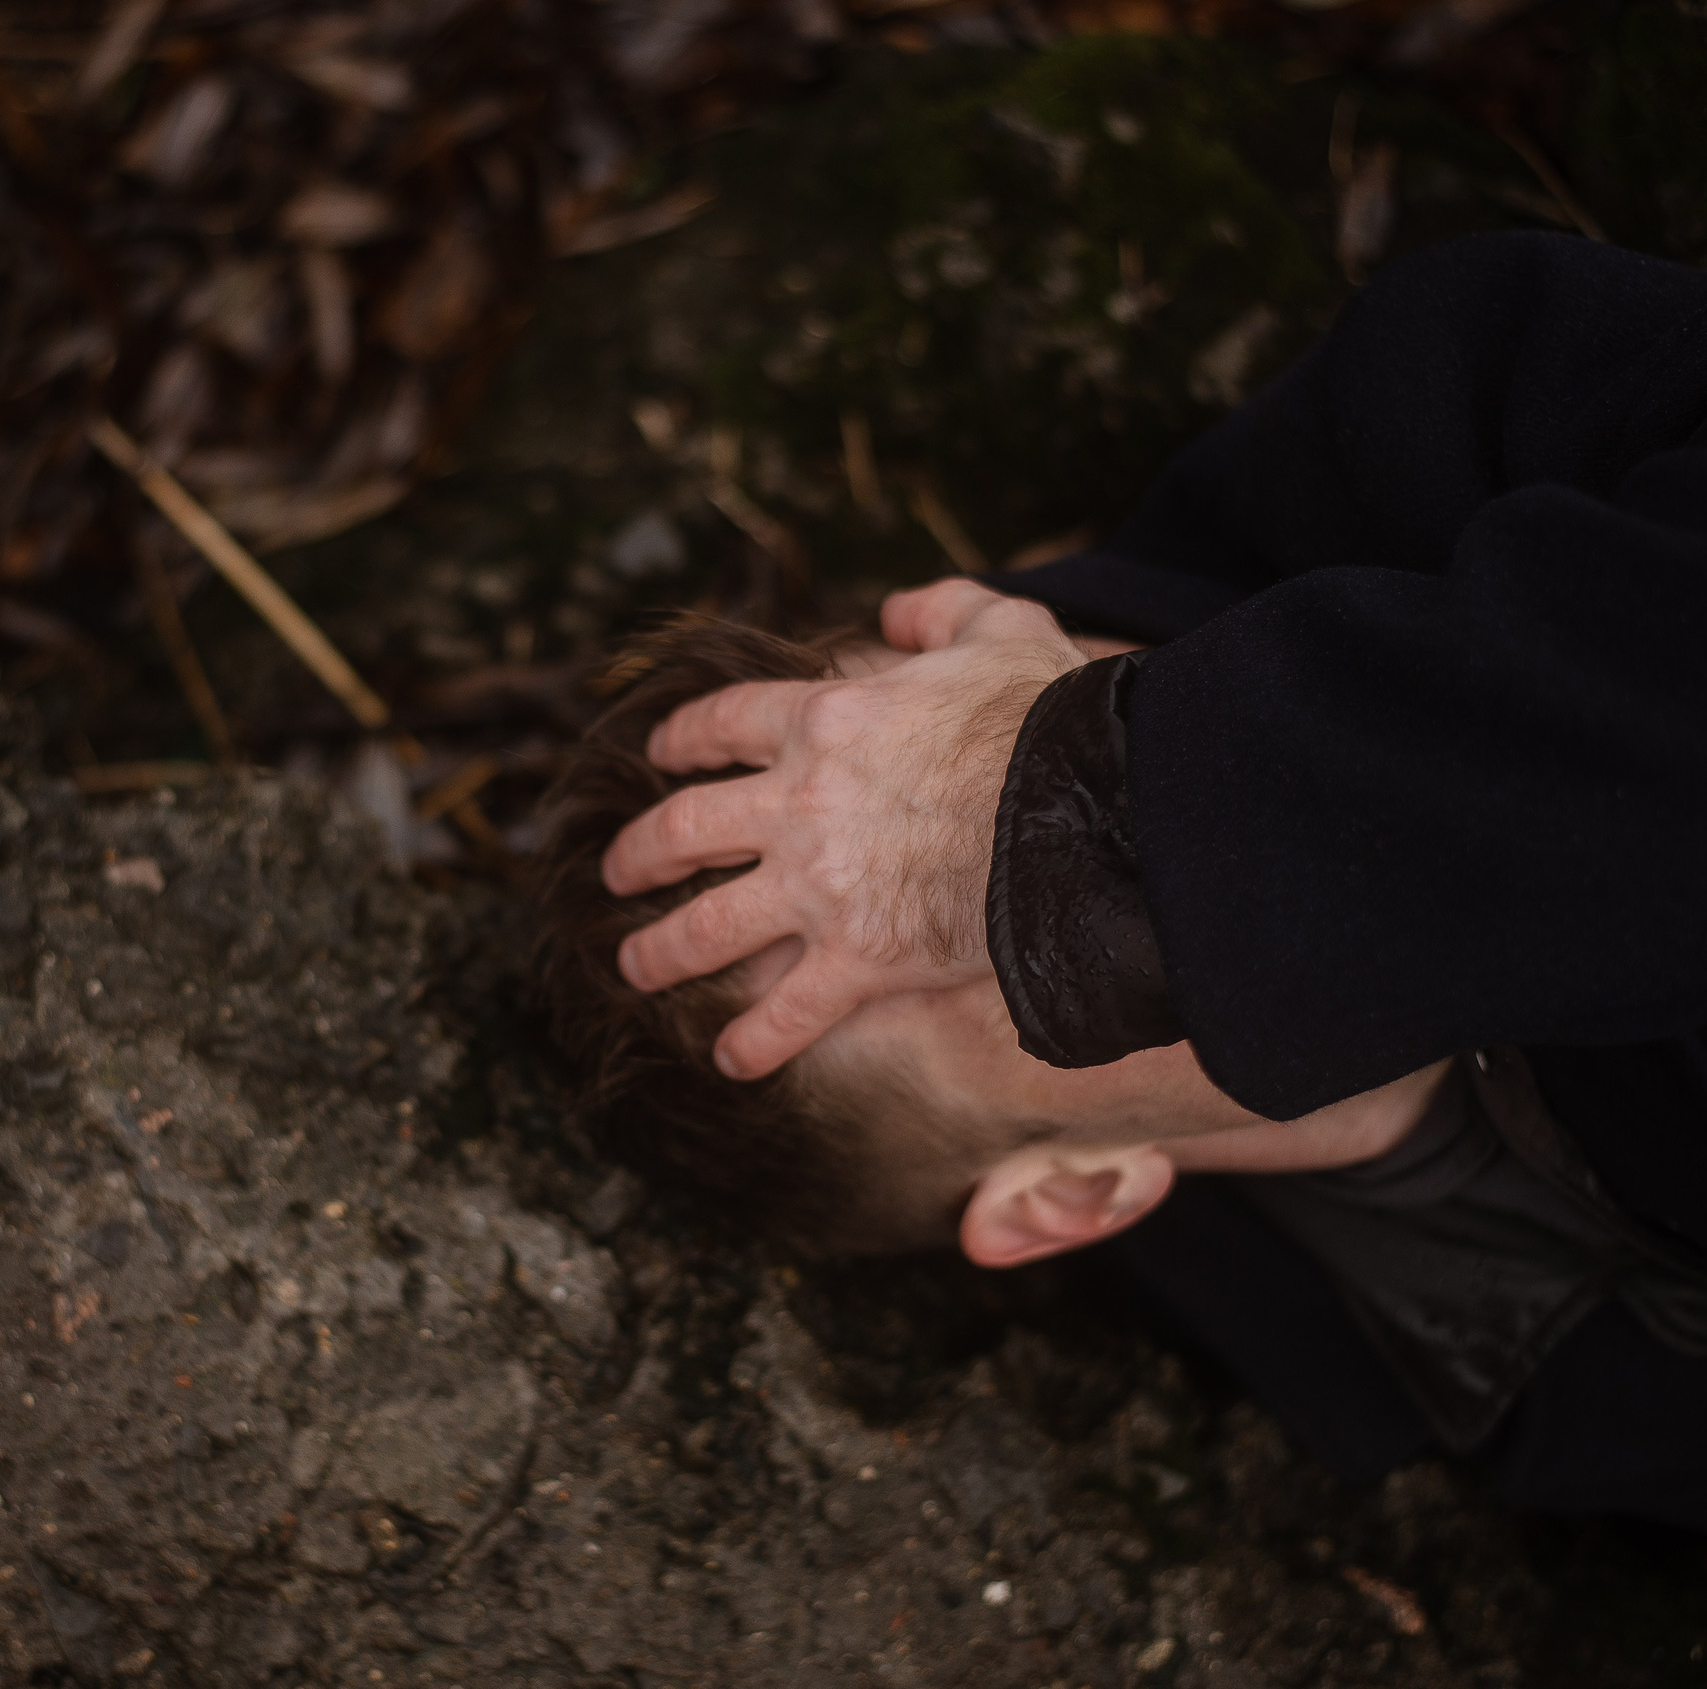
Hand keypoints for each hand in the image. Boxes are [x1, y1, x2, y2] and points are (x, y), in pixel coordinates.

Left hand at [600, 578, 1090, 1077]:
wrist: (1090, 812)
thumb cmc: (1051, 718)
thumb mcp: (999, 629)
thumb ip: (942, 608)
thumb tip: (898, 611)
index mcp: (823, 720)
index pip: (723, 724)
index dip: (681, 738)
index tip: (659, 754)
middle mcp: (800, 805)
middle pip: (686, 828)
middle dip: (640, 853)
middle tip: (616, 872)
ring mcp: (821, 888)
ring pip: (708, 926)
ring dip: (662, 950)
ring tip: (633, 967)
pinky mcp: (859, 961)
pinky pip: (788, 1013)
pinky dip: (755, 1042)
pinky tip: (730, 1061)